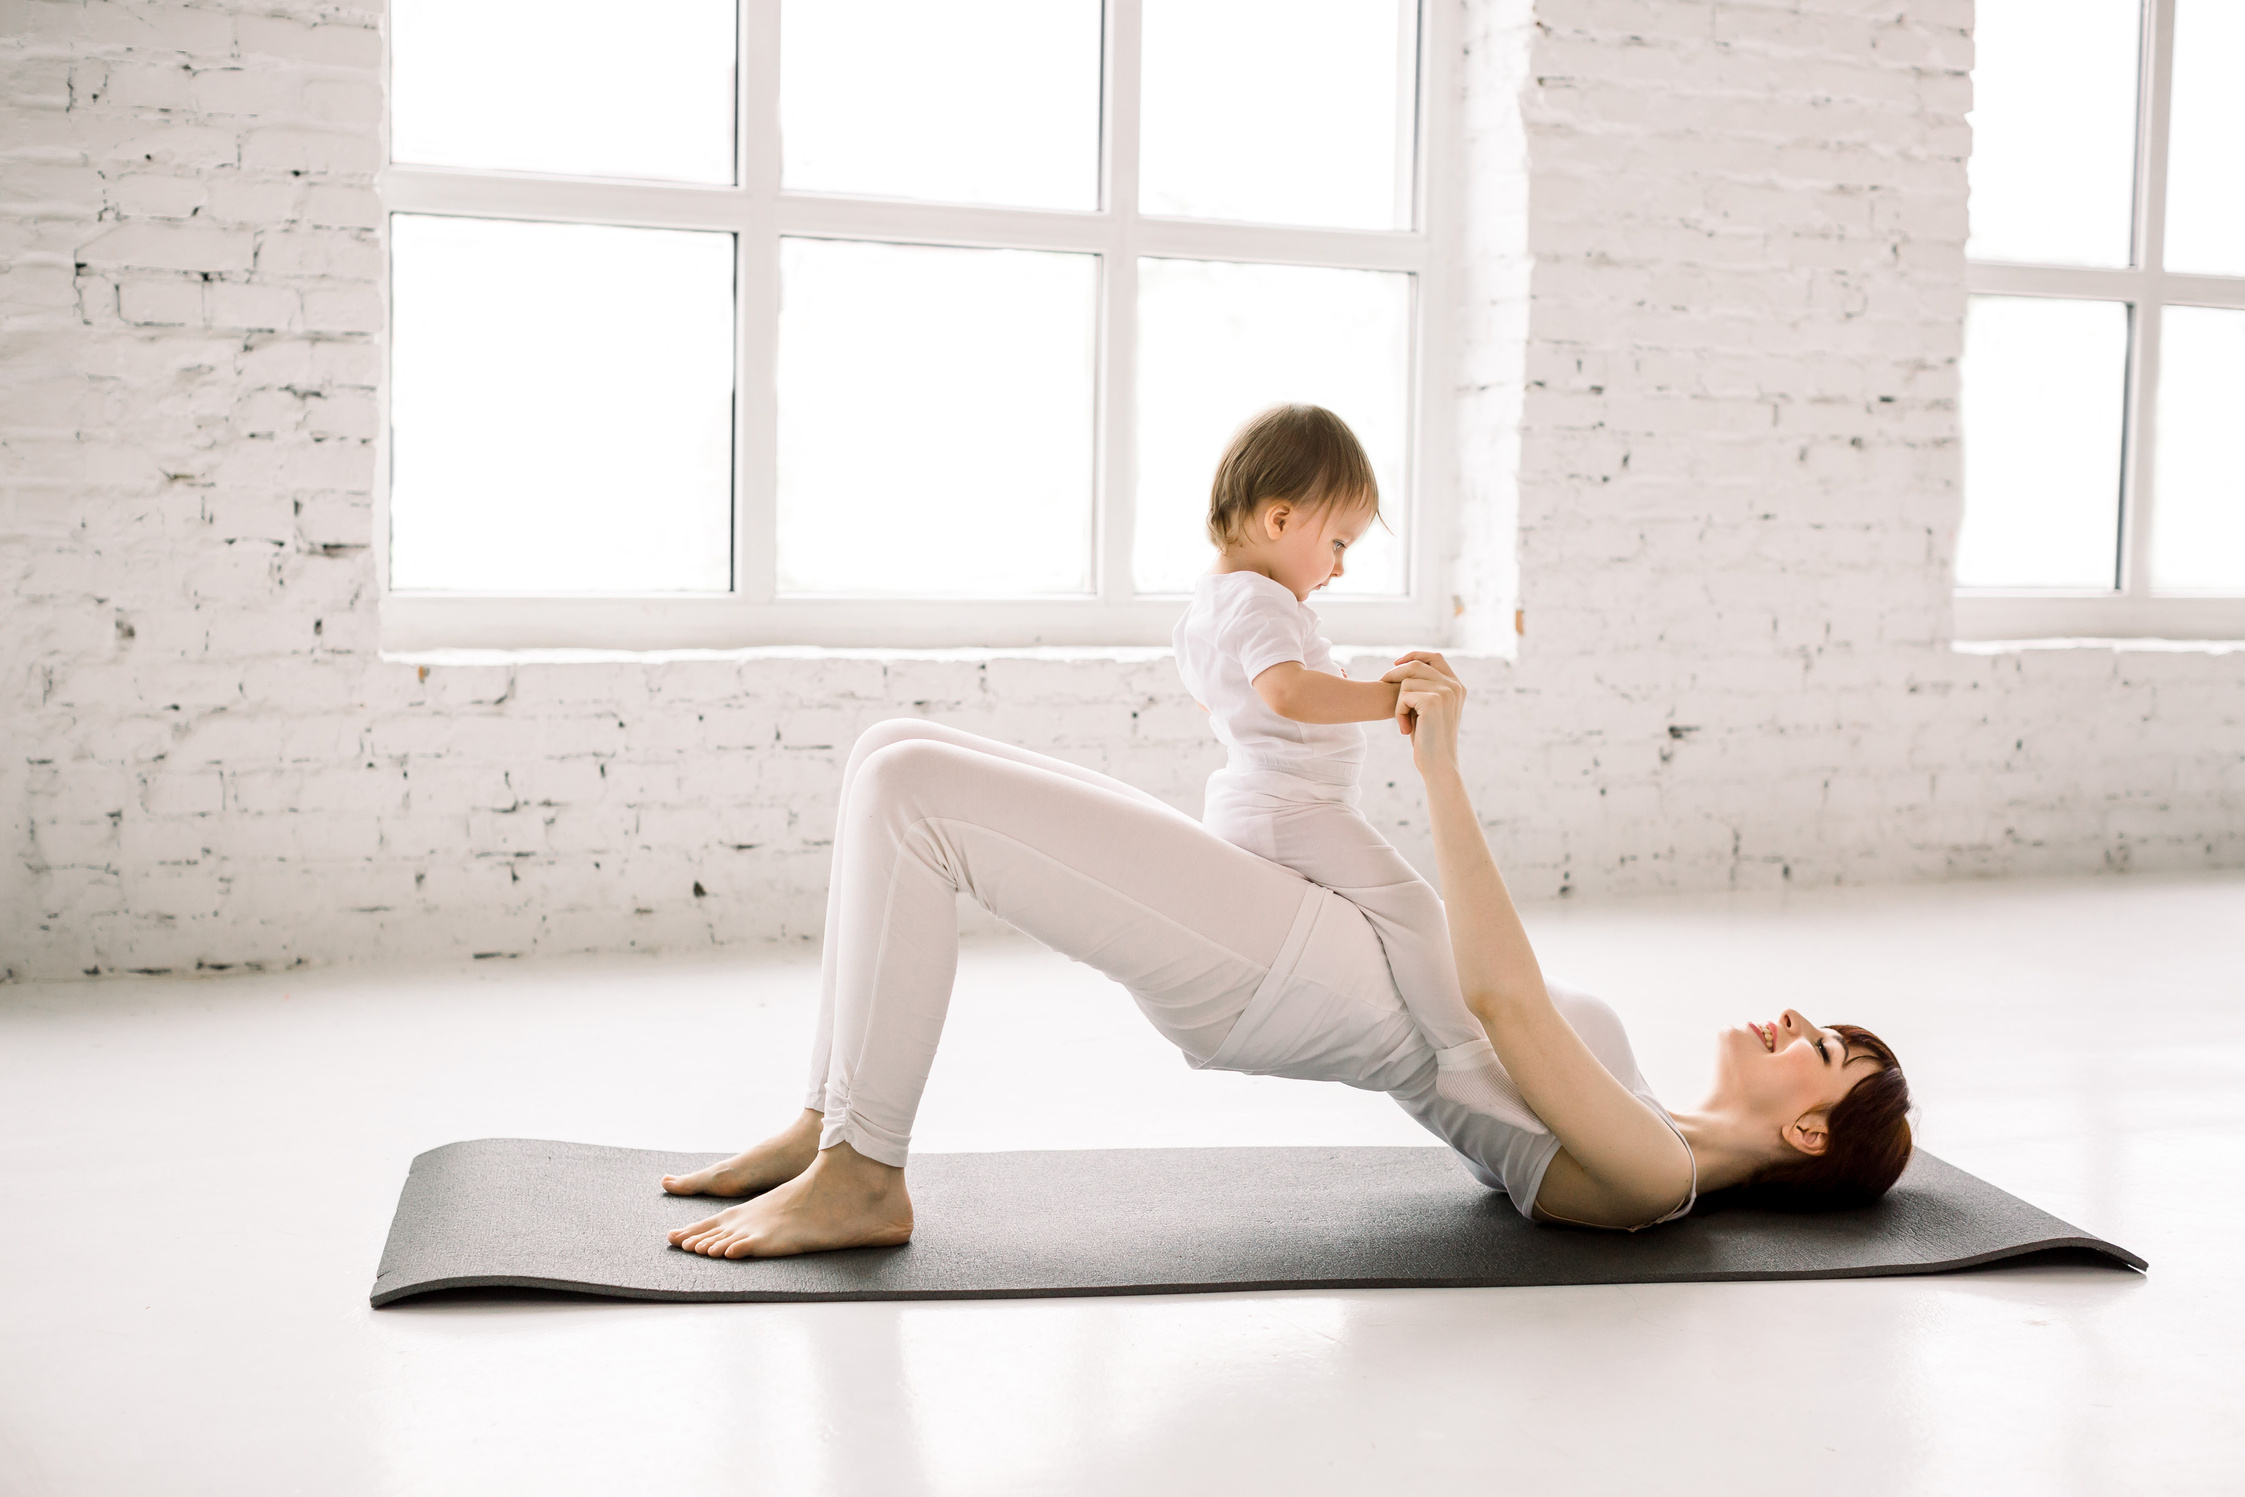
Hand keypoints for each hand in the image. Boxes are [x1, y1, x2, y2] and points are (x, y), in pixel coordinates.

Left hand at [1380, 651, 1465, 774]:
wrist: (1439, 765)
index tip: (1395, 664)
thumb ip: (1424, 688)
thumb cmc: (1429, 740)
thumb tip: (1403, 666)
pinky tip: (1406, 730)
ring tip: (1405, 723)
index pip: (1434, 657)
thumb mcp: (1429, 709)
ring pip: (1406, 682)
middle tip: (1383, 688)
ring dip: (1399, 703)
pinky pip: (1403, 696)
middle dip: (1395, 676)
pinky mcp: (1433, 701)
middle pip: (1416, 666)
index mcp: (1457, 686)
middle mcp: (1454, 686)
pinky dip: (1399, 713)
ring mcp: (1446, 692)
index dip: (1414, 656)